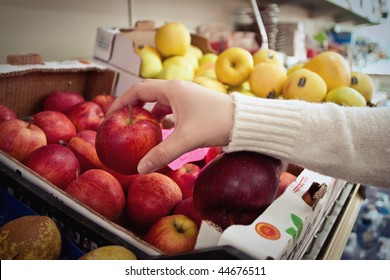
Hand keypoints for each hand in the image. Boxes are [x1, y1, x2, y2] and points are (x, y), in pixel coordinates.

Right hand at [107, 79, 233, 173]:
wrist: (244, 121)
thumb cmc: (216, 123)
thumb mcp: (186, 139)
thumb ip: (162, 153)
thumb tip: (140, 169)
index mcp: (172, 89)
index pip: (138, 90)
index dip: (121, 101)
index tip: (110, 115)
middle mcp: (177, 89)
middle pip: (147, 94)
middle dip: (133, 108)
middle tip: (122, 123)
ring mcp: (186, 97)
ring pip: (160, 103)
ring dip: (149, 114)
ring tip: (140, 130)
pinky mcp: (194, 105)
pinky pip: (171, 109)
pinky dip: (163, 119)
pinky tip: (163, 132)